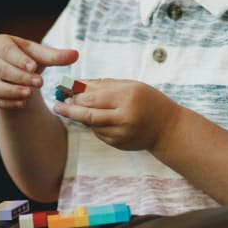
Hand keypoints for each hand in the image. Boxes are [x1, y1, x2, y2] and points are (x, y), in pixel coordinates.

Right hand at [0, 34, 77, 108]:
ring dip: (11, 91)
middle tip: (39, 82)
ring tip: (29, 94)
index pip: (6, 51)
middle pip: (1, 69)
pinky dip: (7, 103)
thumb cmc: (26, 59)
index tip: (34, 66)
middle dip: (20, 76)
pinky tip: (22, 104)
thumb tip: (76, 55)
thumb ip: (56, 56)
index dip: (19, 59)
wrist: (13, 73)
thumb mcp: (40, 56)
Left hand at [53, 79, 180, 150]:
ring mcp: (121, 134)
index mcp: (128, 97)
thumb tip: (78, 83)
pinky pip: (99, 133)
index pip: (93, 97)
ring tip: (74, 109)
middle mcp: (124, 117)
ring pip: (91, 126)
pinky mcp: (119, 144)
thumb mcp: (131, 86)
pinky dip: (94, 126)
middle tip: (59, 105)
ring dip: (81, 117)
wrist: (168, 129)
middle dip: (70, 110)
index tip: (64, 91)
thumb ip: (104, 84)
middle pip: (88, 115)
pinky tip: (97, 119)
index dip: (76, 95)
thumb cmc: (149, 101)